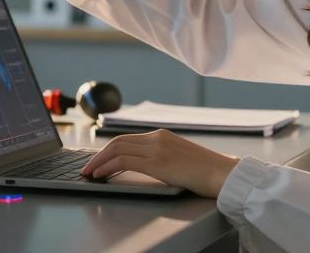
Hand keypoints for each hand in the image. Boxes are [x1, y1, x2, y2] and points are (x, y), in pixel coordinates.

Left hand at [80, 129, 240, 197]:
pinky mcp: (158, 162)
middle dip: (99, 155)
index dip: (108, 150)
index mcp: (161, 135)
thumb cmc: (204, 171)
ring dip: (99, 162)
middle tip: (87, 167)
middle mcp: (157, 138)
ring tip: (89, 173)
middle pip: (118, 142)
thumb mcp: (179, 158)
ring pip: (117, 149)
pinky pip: (124, 161)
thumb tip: (142, 165)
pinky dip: (108, 167)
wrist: (222, 174)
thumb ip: (161, 156)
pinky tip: (101, 174)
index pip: (127, 139)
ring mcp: (157, 148)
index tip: (98, 160)